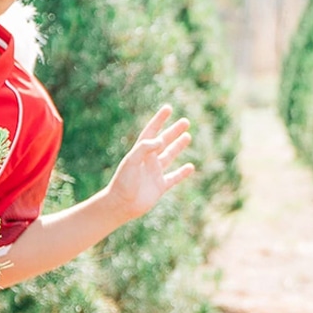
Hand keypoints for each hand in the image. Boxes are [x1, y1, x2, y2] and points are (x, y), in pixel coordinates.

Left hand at [107, 105, 194, 219]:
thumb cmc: (123, 182)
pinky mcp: (160, 186)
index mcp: (140, 152)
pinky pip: (173, 177)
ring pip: (169, 156)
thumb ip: (145, 148)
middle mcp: (148, 161)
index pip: (151, 132)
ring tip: (188, 136)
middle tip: (186, 121)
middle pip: (163, 142)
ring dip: (178, 146)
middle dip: (173, 131)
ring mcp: (154, 173)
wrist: (121, 205)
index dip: (159, 120)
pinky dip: (182, 173)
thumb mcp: (131, 161)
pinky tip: (190, 167)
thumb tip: (160, 140)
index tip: (168, 108)